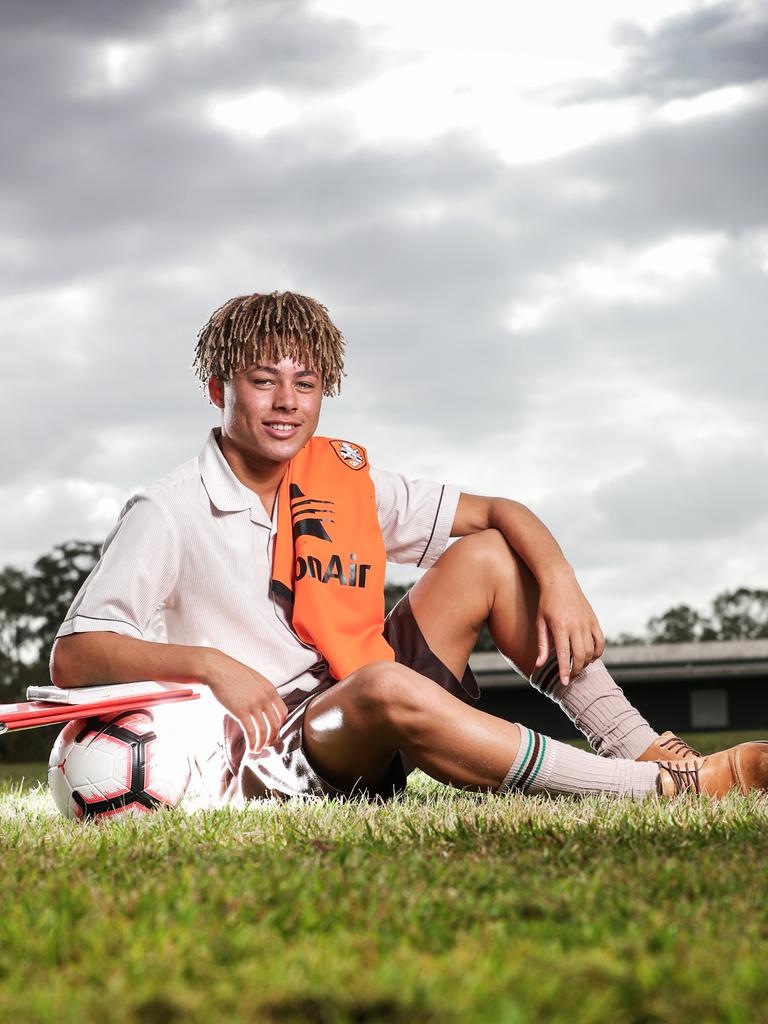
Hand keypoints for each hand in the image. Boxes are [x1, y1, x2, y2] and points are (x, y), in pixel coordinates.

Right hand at [202, 649, 287, 752]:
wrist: (217, 668)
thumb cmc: (233, 673)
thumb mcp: (255, 680)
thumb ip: (262, 692)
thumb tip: (263, 706)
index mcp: (270, 690)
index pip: (283, 712)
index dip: (280, 725)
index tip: (274, 731)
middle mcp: (265, 698)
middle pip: (275, 724)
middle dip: (272, 737)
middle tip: (267, 744)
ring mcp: (254, 705)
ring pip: (264, 731)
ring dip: (262, 743)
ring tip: (258, 749)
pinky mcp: (241, 711)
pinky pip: (251, 732)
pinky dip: (253, 743)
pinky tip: (251, 748)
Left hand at [534, 569, 604, 685]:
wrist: (559, 581)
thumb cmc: (546, 603)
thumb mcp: (540, 623)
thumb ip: (542, 645)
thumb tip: (539, 665)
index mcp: (560, 626)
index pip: (565, 655)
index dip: (565, 671)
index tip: (564, 683)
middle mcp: (576, 625)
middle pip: (581, 656)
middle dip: (576, 670)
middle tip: (569, 676)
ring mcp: (587, 622)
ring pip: (592, 650)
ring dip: (586, 662)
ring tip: (577, 666)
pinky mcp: (594, 620)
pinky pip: (600, 641)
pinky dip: (598, 652)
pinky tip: (590, 657)